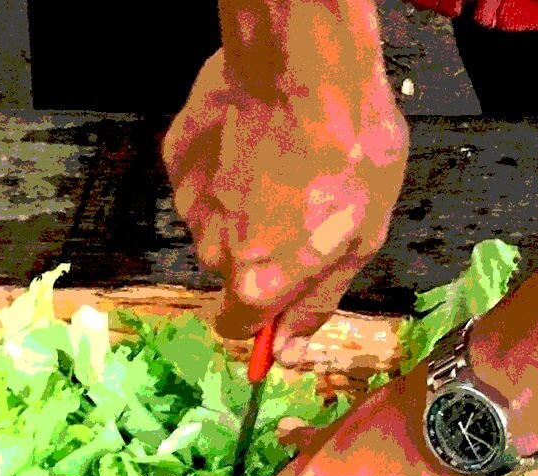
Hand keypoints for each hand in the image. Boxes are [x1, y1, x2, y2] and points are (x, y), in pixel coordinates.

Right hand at [162, 44, 405, 358]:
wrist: (305, 67)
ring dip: (242, 203)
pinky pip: (200, 177)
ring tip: (282, 163)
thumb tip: (289, 347)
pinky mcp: (176, 157)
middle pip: (230, 269)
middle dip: (259, 247)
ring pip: (214, 221)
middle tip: (301, 205)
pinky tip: (255, 138)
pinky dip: (223, 165)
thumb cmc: (348, 150)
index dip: (261, 313)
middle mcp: (212, 252)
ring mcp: (189, 202)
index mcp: (256, 282)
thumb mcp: (361, 239)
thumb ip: (318, 300)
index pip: (237, 327)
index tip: (281, 289)